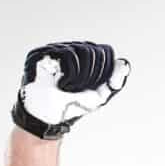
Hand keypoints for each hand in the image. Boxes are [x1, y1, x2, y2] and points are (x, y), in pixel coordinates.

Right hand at [12, 42, 129, 139]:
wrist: (50, 117)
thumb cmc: (74, 104)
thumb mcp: (100, 95)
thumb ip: (114, 81)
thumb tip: (124, 64)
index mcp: (87, 55)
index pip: (105, 51)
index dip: (103, 71)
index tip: (93, 86)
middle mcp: (70, 48)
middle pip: (93, 51)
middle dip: (91, 75)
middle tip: (79, 89)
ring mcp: (54, 50)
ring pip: (79, 51)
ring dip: (79, 75)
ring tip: (69, 87)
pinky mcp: (40, 54)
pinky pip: (64, 56)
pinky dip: (67, 74)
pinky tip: (59, 83)